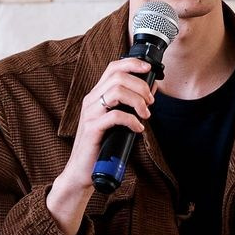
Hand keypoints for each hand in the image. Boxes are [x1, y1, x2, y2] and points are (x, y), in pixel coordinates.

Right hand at [47, 56, 156, 232]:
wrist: (82, 171)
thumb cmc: (102, 146)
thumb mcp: (118, 121)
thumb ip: (131, 105)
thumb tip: (152, 89)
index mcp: (96, 95)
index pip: (113, 68)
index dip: (132, 63)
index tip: (149, 69)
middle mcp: (91, 100)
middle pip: (118, 77)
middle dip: (140, 86)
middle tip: (150, 103)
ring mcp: (90, 114)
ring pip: (116, 91)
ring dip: (137, 101)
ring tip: (145, 115)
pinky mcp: (92, 129)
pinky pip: (115, 116)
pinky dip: (132, 120)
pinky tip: (138, 128)